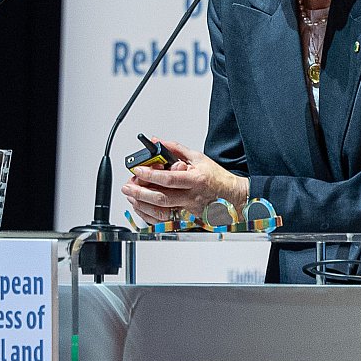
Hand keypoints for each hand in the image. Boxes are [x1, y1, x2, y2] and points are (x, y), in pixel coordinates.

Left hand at [119, 139, 247, 226]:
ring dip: (143, 204)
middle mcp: (192, 196)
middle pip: (162, 197)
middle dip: (140, 193)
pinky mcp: (187, 218)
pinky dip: (151, 214)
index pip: (169, 178)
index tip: (138, 170)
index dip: (151, 175)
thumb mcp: (198, 157)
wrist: (233, 197)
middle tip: (128, 187)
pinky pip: (165, 218)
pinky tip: (143, 207)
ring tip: (131, 196)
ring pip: (162, 210)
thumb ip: (176, 150)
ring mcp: (189, 210)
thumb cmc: (217, 178)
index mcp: (196, 179)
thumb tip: (158, 142)